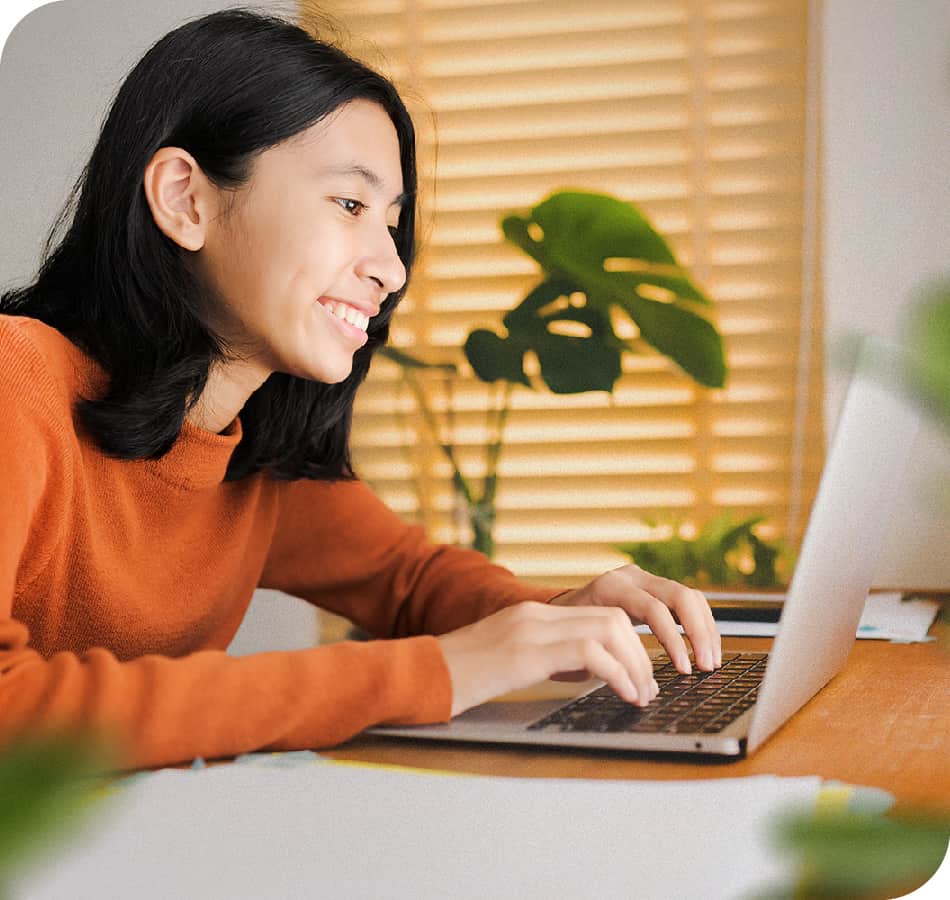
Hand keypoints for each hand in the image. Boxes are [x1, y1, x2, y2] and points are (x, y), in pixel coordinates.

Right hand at [436, 601, 658, 716]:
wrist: (417, 676)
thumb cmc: (456, 678)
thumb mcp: (505, 662)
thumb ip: (541, 657)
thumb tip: (582, 672)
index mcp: (531, 616)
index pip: (598, 615)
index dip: (628, 645)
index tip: (639, 676)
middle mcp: (535, 615)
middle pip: (612, 618)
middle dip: (639, 655)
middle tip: (647, 689)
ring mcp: (530, 629)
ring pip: (609, 629)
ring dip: (634, 665)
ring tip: (639, 695)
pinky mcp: (526, 651)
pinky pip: (591, 652)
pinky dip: (617, 674)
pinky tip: (621, 695)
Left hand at [550, 564, 721, 675]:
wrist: (559, 610)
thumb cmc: (569, 630)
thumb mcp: (583, 641)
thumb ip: (612, 657)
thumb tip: (642, 690)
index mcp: (612, 588)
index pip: (655, 609)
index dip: (673, 640)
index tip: (683, 669)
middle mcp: (631, 578)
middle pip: (680, 597)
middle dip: (699, 633)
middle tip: (706, 666)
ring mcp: (645, 579)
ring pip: (690, 596)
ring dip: (706, 630)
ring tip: (710, 661)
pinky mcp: (655, 588)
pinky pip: (688, 601)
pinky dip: (700, 624)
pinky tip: (704, 648)